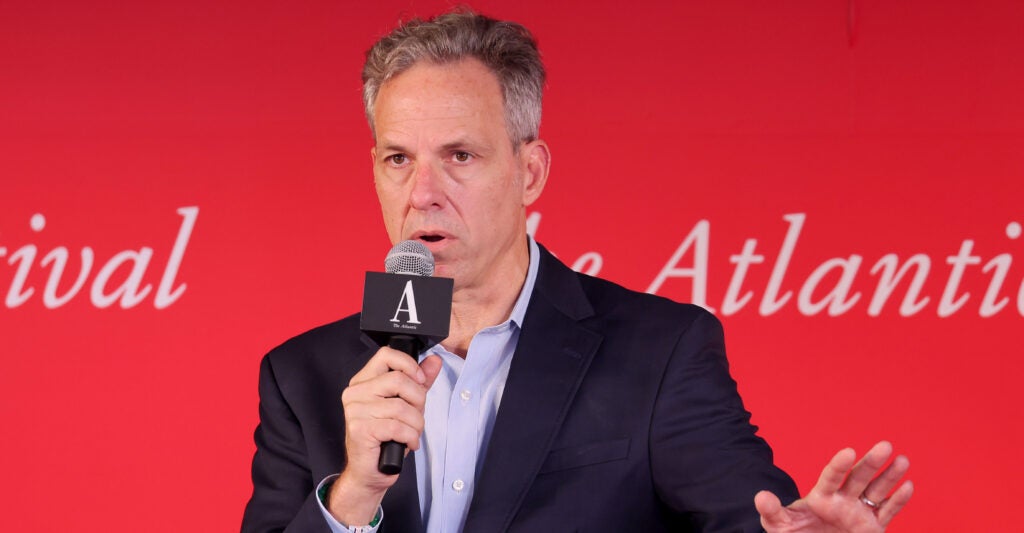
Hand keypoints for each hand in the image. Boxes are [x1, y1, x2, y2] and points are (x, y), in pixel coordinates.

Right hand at [327, 348, 441, 524]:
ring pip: (401, 406)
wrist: (370, 471)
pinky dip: (410, 436)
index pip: (386, 355)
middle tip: (417, 414)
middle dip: (418, 400)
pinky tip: (408, 443)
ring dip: (416, 423)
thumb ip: (419, 382)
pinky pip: (397, 426)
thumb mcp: (406, 404)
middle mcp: (355, 392)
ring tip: (412, 432)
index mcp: (364, 381)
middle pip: (398, 380)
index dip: (409, 365)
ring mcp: (355, 411)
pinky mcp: (360, 429)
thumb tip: (434, 361)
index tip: (420, 381)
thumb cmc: (385, 437)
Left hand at [755, 441, 912, 532]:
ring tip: (902, 460)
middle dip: (871, 463)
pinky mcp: (872, 529)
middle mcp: (843, 501)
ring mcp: (859, 513)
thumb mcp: (780, 526)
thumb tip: (761, 496)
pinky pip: (887, 512)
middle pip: (858, 478)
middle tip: (885, 445)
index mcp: (821, 497)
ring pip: (877, 491)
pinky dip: (898, 501)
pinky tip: (908, 486)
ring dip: (890, 476)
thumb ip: (772, 512)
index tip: (849, 451)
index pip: (831, 477)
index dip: (839, 465)